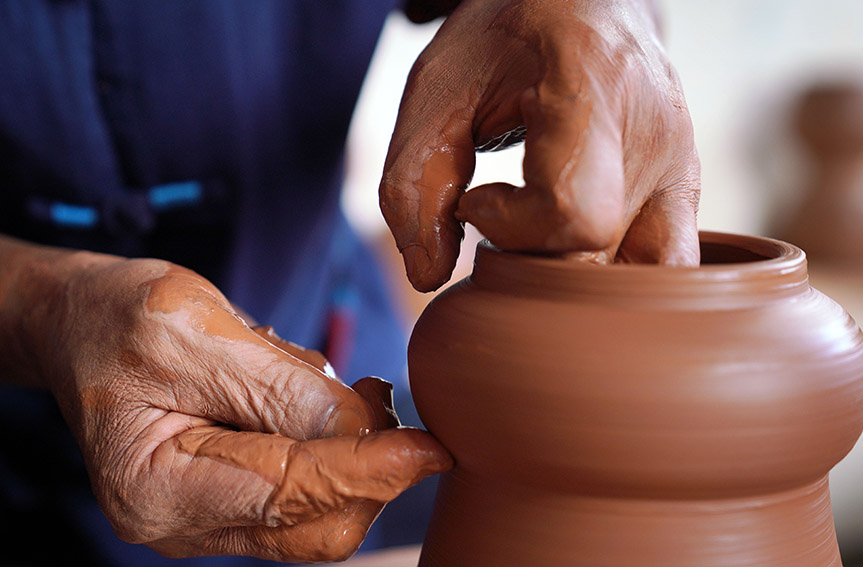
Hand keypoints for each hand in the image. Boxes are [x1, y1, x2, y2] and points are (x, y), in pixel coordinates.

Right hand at [39, 255, 450, 561]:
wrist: (85, 324)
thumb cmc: (121, 319)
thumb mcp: (194, 329)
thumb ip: (278, 386)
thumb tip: (363, 425)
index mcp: (157, 489)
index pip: (289, 495)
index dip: (368, 471)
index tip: (430, 446)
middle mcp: (184, 524)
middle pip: (315, 527)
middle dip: (371, 469)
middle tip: (383, 397)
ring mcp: (208, 518)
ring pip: (319, 516)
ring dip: (357, 456)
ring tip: (345, 389)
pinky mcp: (231, 498)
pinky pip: (305, 493)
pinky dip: (335, 451)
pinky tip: (325, 400)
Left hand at [380, 0, 700, 291]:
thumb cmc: (504, 35)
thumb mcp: (437, 88)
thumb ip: (413, 183)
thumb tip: (428, 276)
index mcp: (594, 84)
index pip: (571, 212)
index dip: (509, 228)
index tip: (475, 200)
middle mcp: (656, 129)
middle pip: (603, 255)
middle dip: (535, 261)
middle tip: (504, 214)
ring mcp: (682, 160)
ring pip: (649, 274)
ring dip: (582, 279)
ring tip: (542, 232)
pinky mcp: (687, 182)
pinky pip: (669, 262)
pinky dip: (613, 272)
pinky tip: (574, 243)